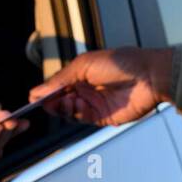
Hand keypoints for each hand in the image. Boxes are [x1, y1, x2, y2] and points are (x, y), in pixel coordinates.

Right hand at [28, 47, 174, 126]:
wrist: (148, 76)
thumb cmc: (121, 63)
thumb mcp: (83, 65)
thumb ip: (60, 79)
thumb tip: (37, 90)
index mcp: (80, 74)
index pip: (56, 87)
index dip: (45, 93)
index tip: (34, 97)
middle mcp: (85, 90)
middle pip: (59, 102)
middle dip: (51, 102)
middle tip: (47, 101)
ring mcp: (93, 104)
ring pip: (68, 112)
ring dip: (63, 108)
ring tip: (67, 100)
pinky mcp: (102, 117)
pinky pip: (82, 118)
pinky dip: (75, 113)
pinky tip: (77, 104)